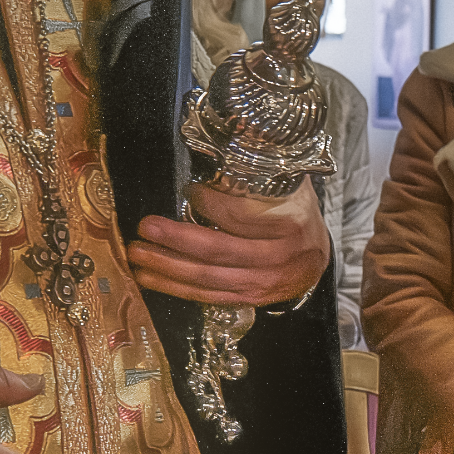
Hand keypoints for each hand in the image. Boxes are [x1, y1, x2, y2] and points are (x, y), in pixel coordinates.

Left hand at [127, 182, 330, 307]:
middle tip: (145, 226)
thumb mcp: (285, 185)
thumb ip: (253, 176)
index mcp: (290, 223)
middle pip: (220, 251)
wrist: (316, 256)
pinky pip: (208, 296)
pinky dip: (176, 287)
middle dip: (176, 240)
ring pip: (209, 278)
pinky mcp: (250, 300)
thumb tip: (212, 154)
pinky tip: (151, 277)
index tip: (189, 190)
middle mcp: (280, 258)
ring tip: (138, 254)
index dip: (212, 204)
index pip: (244, 216)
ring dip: (168, 267)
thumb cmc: (293, 213)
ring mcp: (265, 284)